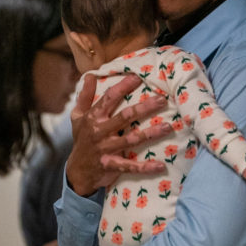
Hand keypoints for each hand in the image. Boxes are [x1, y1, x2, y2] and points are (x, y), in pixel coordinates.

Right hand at [65, 74, 173, 195]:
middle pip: (125, 116)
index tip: (138, 77)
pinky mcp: (111, 166)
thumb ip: (85, 96)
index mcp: (93, 117)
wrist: (76, 171)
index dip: (123, 87)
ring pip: (131, 140)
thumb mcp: (78, 116)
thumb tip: (91, 75)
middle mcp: (99, 131)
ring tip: (168, 127)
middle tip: (163, 100)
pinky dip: (145, 167)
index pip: (109, 98)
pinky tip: (161, 166)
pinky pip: (130, 167)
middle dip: (144, 107)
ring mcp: (105, 149)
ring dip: (151, 133)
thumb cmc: (82, 139)